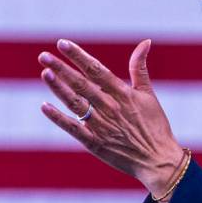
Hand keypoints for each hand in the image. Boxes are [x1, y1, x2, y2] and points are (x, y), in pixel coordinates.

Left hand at [38, 39, 185, 196]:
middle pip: (81, 85)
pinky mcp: (96, 144)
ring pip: (75, 104)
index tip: (62, 43)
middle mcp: (110, 108)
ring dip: (59, 89)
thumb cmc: (154, 126)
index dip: (78, 56)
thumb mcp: (149, 94)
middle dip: (61, 69)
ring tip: (45, 74)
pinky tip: (45, 107)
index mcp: (123, 94)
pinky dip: (58, 118)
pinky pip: (74, 129)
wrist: (158, 160)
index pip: (96, 70)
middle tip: (44, 56)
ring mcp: (101, 126)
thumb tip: (145, 42)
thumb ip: (140, 68)